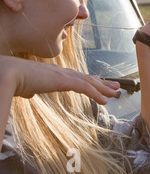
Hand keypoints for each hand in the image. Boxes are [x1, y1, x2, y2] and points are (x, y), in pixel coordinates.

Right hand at [0, 56, 119, 104]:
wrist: (7, 73)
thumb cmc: (12, 80)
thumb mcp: (23, 86)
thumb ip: (29, 89)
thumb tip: (29, 93)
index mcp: (53, 74)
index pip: (76, 76)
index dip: (89, 80)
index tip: (99, 82)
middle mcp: (61, 72)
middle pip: (87, 77)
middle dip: (102, 82)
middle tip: (115, 86)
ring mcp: (63, 75)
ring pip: (90, 82)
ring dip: (104, 88)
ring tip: (115, 93)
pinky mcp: (63, 81)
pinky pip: (85, 88)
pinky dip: (97, 94)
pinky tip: (105, 101)